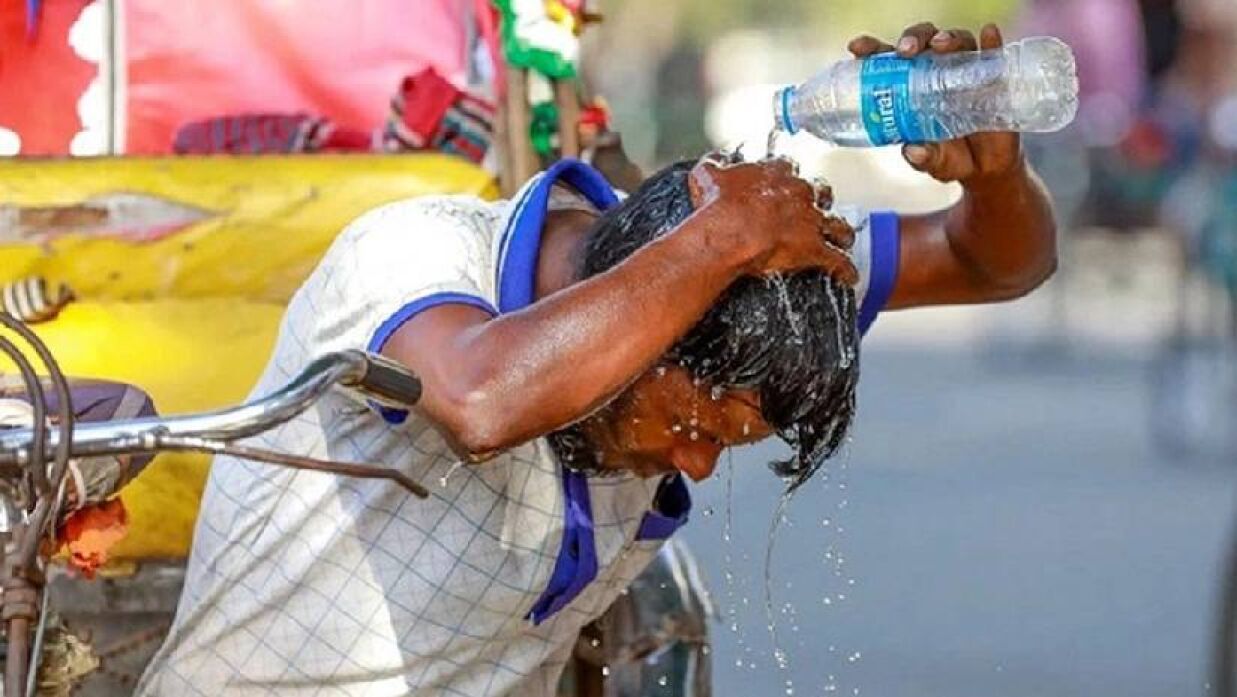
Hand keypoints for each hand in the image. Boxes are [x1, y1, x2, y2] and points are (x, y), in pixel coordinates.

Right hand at [687, 155, 857, 284]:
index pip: (790, 168)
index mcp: (776, 173)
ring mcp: (810, 221)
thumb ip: (714, 165)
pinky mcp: (814, 248)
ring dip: (841, 233)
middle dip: (821, 200)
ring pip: (837, 225)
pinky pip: (837, 260)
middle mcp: (799, 193)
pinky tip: (849, 276)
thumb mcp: (707, 176)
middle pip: (820, 192)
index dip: (789, 177)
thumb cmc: (718, 206)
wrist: (727, 233)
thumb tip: (713, 163)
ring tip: (844, 238)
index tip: (786, 182)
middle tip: (817, 208)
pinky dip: (845, 269)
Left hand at [847, 23, 1023, 185]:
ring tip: (940, 46)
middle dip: (912, 39)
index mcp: (909, 87)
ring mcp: (965, 72)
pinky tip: (988, 34)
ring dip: (947, 38)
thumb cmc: (949, 158)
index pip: (887, 60)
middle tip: (905, 51)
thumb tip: (914, 152)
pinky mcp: (993, 78)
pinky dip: (991, 42)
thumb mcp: (934, 162)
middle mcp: (936, 72)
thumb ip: (924, 158)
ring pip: (956, 42)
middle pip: (922, 42)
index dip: (871, 49)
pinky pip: (992, 55)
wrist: (985, 168)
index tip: (858, 48)